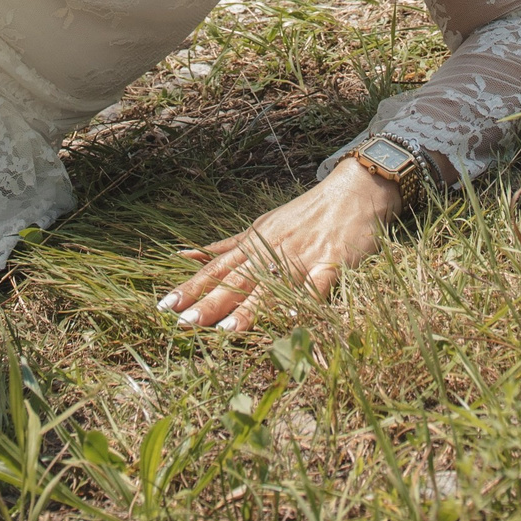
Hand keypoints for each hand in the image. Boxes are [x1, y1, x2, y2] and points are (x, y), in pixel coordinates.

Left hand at [159, 157, 401, 333]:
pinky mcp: (332, 263)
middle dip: (210, 302)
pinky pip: (316, 285)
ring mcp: (302, 257)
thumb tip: (187, 254)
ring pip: (272, 285)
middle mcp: (273, 250)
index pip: (216, 268)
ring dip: (250, 308)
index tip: (165, 307)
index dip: (191, 287)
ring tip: (227, 330)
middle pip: (237, 279)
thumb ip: (228, 246)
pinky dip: (303, 299)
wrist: (355, 191)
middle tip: (184, 323)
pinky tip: (290, 316)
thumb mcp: (262, 226)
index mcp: (255, 243)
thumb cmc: (305, 213)